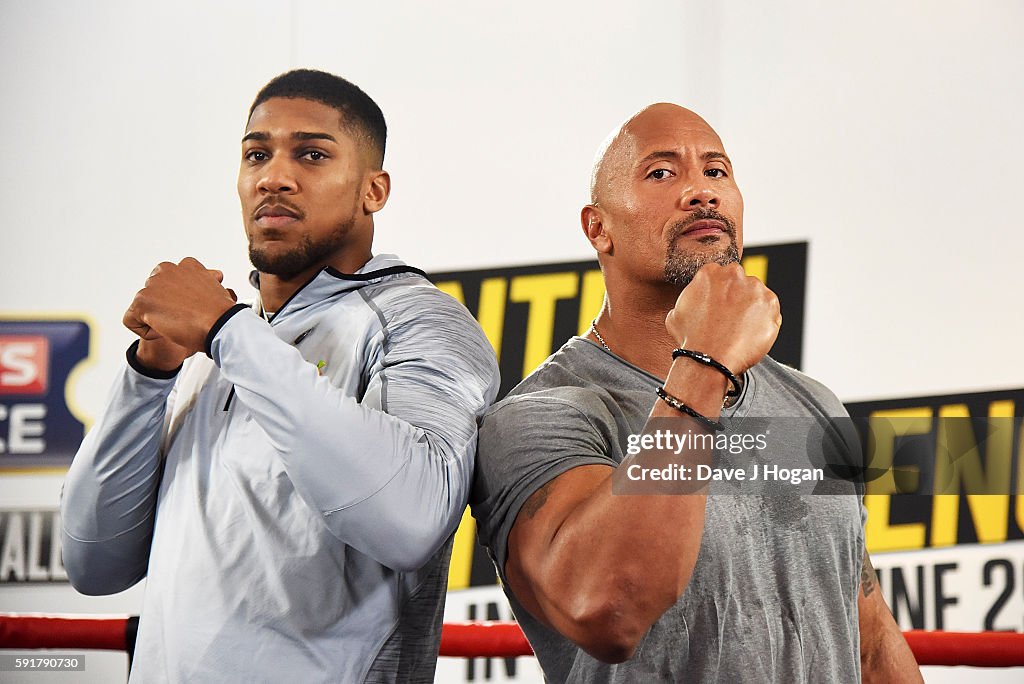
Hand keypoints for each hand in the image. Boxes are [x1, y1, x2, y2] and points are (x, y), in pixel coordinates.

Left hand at [123, 258, 237, 356]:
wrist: (220, 324)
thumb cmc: (222, 313)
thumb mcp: (217, 289)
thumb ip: (207, 280)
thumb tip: (213, 275)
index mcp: (187, 265)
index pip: (171, 281)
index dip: (178, 300)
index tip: (192, 309)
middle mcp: (167, 269)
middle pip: (154, 293)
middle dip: (164, 307)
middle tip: (182, 320)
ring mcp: (153, 284)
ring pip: (143, 307)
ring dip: (156, 320)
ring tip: (176, 326)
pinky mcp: (142, 301)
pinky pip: (131, 320)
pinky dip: (145, 331)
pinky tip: (163, 332)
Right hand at [665, 262, 780, 373]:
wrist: (709, 359)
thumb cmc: (692, 340)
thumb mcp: (676, 315)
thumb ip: (689, 300)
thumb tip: (692, 304)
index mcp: (709, 273)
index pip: (720, 276)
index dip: (720, 293)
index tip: (720, 305)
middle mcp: (733, 275)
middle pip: (740, 282)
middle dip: (737, 297)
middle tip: (730, 318)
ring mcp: (754, 288)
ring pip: (757, 295)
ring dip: (752, 308)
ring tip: (740, 329)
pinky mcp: (771, 303)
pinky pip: (771, 310)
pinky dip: (764, 321)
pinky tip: (750, 334)